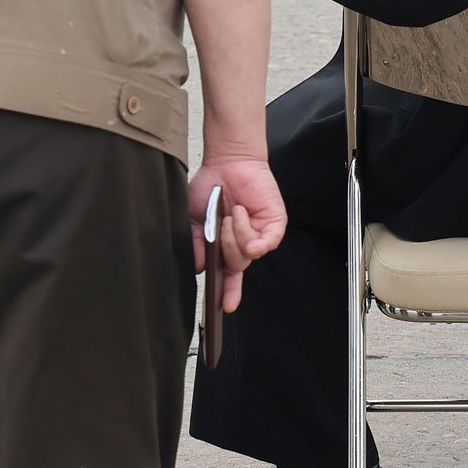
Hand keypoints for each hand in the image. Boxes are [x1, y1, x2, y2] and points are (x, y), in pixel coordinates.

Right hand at [188, 157, 287, 311]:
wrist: (227, 160)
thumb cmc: (210, 186)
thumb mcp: (194, 218)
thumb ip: (196, 243)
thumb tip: (199, 266)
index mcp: (224, 245)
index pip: (228, 275)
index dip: (227, 292)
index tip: (224, 306)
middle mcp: (243, 242)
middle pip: (235, 267)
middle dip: (224, 251)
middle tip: (217, 228)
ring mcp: (259, 234)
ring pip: (247, 256)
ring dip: (233, 236)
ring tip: (229, 214)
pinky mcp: (273, 224)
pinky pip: (263, 243)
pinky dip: (247, 231)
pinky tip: (240, 214)